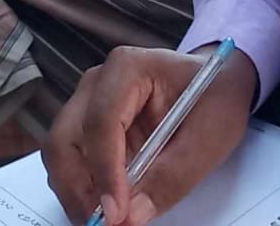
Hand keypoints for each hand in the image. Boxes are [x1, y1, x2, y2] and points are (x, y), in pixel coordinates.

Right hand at [45, 45, 258, 225]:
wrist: (217, 85)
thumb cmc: (215, 98)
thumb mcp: (209, 137)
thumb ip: (173, 176)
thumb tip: (132, 215)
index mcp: (127, 68)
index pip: (100, 121)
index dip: (104, 171)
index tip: (116, 213)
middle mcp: (97, 83)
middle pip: (66, 139)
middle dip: (78, 188)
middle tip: (104, 224)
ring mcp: (88, 105)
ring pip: (62, 154)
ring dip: (78, 193)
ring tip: (110, 219)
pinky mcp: (89, 129)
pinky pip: (74, 164)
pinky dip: (85, 190)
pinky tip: (110, 206)